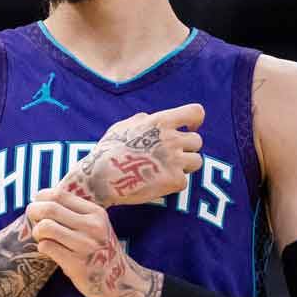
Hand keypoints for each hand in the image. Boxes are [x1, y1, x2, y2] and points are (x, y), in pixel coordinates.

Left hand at [26, 188, 162, 296]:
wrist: (120, 283)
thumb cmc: (100, 251)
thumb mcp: (96, 226)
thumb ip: (74, 212)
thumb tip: (40, 199)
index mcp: (96, 213)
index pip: (59, 194)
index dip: (41, 198)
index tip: (37, 204)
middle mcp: (93, 227)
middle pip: (50, 208)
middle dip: (33, 212)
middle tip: (31, 219)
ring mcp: (85, 246)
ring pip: (46, 227)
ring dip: (37, 232)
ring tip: (41, 237)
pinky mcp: (77, 265)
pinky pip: (47, 247)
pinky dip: (42, 247)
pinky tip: (47, 250)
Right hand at [74, 103, 204, 206]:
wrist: (100, 179)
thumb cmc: (108, 151)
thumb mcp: (124, 126)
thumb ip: (144, 120)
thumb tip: (152, 118)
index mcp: (161, 121)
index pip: (195, 112)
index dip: (195, 121)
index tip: (190, 128)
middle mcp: (171, 139)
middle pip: (196, 141)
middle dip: (186, 148)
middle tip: (169, 157)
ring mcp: (175, 160)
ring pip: (196, 161)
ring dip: (184, 166)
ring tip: (164, 170)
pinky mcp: (175, 181)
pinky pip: (184, 181)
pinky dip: (173, 184)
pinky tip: (157, 183)